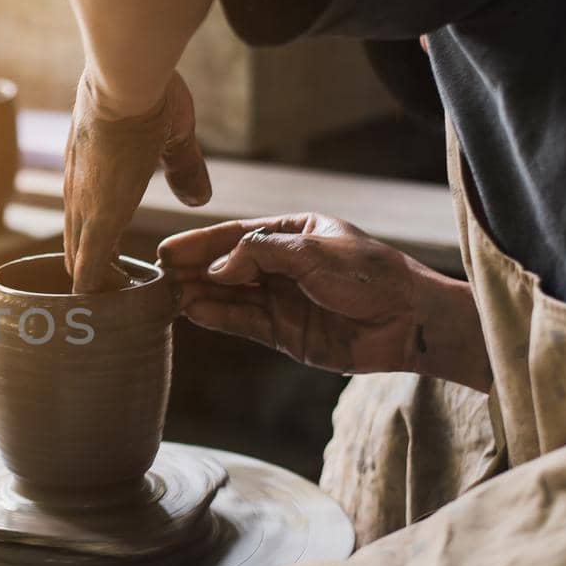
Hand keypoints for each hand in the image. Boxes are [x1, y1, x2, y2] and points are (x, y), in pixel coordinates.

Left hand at [64, 71, 210, 292]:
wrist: (126, 77)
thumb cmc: (146, 91)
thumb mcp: (171, 135)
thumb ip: (183, 168)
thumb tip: (198, 197)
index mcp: (90, 174)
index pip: (84, 224)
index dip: (99, 252)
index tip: (119, 270)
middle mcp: (78, 194)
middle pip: (75, 251)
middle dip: (96, 279)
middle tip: (119, 297)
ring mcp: (84, 208)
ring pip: (78, 265)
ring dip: (97, 290)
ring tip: (116, 310)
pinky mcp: (99, 218)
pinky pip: (89, 271)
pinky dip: (96, 295)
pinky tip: (107, 314)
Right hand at [159, 213, 490, 389]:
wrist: (408, 322)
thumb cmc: (371, 276)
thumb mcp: (315, 253)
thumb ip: (262, 254)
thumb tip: (216, 267)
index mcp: (293, 233)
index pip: (237, 235)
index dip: (201, 243)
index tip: (167, 250)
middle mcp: (282, 265)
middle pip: (227, 265)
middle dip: (193, 268)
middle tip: (156, 273)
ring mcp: (281, 299)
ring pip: (230, 295)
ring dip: (199, 294)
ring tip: (166, 295)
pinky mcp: (283, 332)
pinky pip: (242, 322)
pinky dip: (217, 317)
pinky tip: (193, 311)